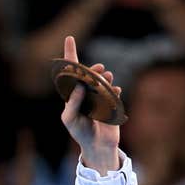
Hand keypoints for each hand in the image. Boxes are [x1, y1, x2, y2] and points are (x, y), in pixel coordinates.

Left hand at [60, 35, 120, 174]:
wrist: (96, 145)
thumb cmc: (80, 132)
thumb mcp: (70, 118)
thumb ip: (73, 102)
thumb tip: (79, 86)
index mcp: (74, 94)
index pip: (71, 72)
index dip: (70, 55)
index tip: (69, 38)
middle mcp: (86, 92)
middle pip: (88, 73)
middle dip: (92, 69)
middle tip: (98, 69)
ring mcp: (99, 96)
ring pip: (101, 79)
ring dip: (103, 76)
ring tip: (106, 76)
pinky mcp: (112, 102)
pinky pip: (113, 90)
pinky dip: (113, 89)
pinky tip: (115, 89)